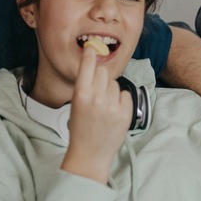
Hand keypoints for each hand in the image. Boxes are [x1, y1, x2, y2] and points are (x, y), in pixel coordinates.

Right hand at [63, 45, 131, 182]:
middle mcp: (96, 98)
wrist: (89, 154)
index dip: (90, 54)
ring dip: (111, 91)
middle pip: (103, 72)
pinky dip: (121, 101)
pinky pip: (125, 95)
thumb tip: (96, 67)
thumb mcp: (76, 105)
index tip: (93, 47)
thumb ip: (86, 87)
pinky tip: (113, 112)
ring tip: (104, 108)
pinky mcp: (125, 113)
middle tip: (97, 93)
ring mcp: (112, 106)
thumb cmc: (81, 129)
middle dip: (101, 78)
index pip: (87, 66)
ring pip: (114, 84)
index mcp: (80, 95)